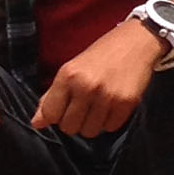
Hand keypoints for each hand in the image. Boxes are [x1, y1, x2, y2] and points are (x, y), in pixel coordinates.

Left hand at [33, 20, 165, 136]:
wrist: (137, 41)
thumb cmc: (101, 54)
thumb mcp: (71, 69)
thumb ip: (52, 96)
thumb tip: (36, 123)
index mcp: (68, 76)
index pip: (50, 114)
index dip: (55, 115)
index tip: (64, 108)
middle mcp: (86, 87)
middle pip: (69, 128)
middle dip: (74, 121)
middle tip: (83, 108)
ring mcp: (107, 96)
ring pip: (89, 132)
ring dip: (92, 124)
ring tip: (97, 108)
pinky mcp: (127, 103)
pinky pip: (110, 128)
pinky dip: (109, 121)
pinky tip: (111, 106)